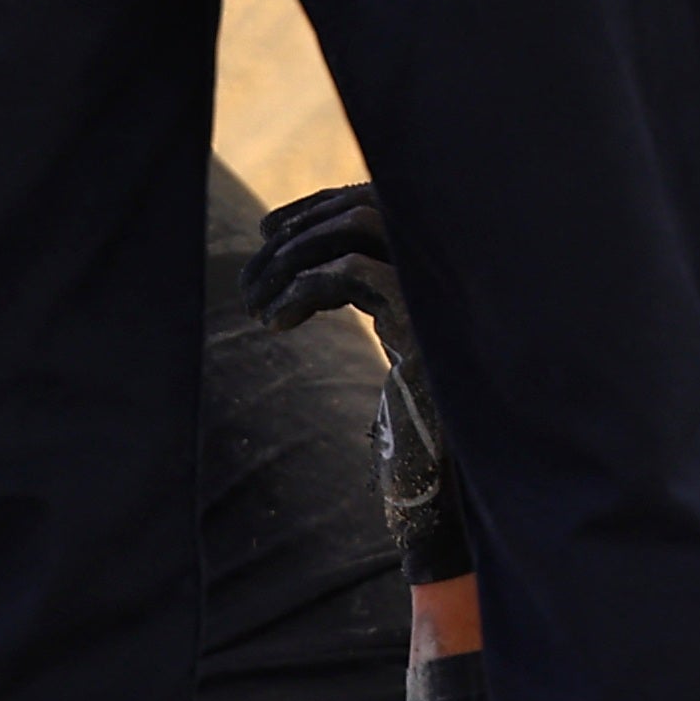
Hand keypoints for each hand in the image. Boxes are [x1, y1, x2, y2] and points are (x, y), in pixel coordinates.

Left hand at [252, 185, 471, 585]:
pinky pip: (353, 272)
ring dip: (295, 253)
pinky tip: (275, 322)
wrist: (444, 496)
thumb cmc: (415, 436)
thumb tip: (295, 263)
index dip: (320, 206)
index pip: (381, 205)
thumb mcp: (391, 351)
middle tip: (252, 272)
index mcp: (441, 276)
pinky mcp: (425, 323)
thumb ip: (365, 299)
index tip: (269, 231)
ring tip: (255, 301)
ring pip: (360, 226)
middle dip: (299, 228)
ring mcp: (441, 295)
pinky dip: (304, 287)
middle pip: (368, 204)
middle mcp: (447, 276)